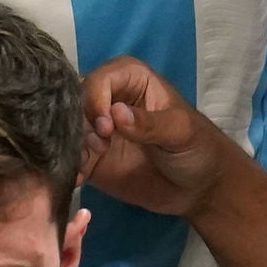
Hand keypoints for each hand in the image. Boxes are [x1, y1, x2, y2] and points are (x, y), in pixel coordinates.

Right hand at [81, 55, 235, 218]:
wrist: (199, 188)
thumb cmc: (197, 147)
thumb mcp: (180, 132)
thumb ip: (150, 123)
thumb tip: (116, 114)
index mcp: (130, 78)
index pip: (99, 79)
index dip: (96, 99)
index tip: (106, 127)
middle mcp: (106, 99)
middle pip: (75, 101)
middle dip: (79, 123)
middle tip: (98, 146)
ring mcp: (96, 130)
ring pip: (67, 129)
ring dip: (71, 145)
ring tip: (86, 164)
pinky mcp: (90, 158)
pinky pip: (70, 158)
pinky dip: (68, 167)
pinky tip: (77, 179)